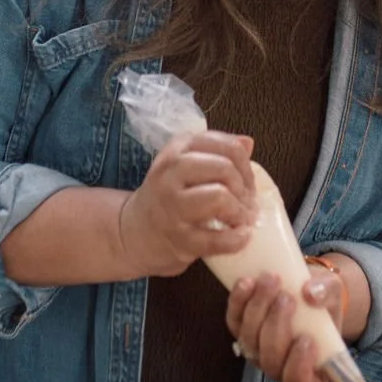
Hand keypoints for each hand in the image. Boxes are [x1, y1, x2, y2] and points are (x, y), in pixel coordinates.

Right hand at [118, 131, 256, 276]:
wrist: (133, 233)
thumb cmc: (167, 197)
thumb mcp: (184, 166)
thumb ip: (216, 153)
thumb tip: (247, 143)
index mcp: (177, 150)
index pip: (225, 145)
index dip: (245, 164)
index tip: (247, 181)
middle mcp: (170, 174)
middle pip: (224, 167)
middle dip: (244, 186)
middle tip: (248, 202)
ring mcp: (172, 207)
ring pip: (219, 197)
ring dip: (240, 211)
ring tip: (243, 219)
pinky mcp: (178, 238)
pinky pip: (216, 238)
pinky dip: (237, 239)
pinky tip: (242, 237)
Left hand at [226, 270, 345, 381]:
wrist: (304, 290)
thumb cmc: (324, 302)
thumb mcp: (333, 294)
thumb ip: (327, 293)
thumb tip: (310, 293)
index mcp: (310, 372)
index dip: (299, 366)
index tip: (307, 339)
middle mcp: (279, 368)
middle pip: (271, 359)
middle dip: (276, 326)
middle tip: (287, 298)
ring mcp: (257, 352)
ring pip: (250, 340)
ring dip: (257, 309)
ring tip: (270, 281)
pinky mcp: (240, 331)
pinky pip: (234, 321)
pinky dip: (238, 302)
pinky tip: (247, 282)